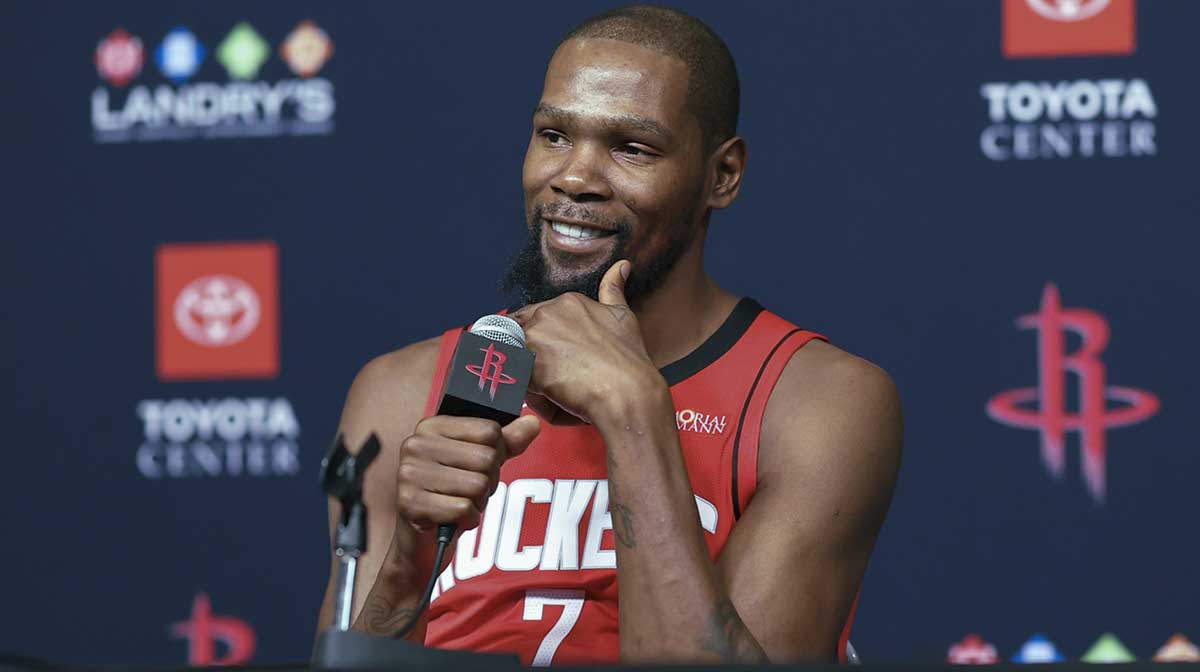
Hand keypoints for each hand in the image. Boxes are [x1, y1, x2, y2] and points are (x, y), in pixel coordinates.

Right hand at [395, 414, 540, 531]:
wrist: (422, 539)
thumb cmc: (450, 494)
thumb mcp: (479, 462)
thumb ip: (506, 442)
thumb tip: (532, 423)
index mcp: (431, 426)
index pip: (489, 430)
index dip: (496, 453)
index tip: (478, 465)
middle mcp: (416, 445)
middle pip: (486, 458)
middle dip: (488, 481)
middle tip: (468, 490)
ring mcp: (410, 474)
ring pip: (477, 485)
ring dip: (478, 502)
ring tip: (458, 502)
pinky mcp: (410, 503)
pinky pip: (463, 508)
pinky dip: (467, 519)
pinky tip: (452, 518)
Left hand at [512, 260, 664, 424]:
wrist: (628, 393)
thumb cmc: (628, 361)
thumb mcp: (622, 316)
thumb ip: (614, 289)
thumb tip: (622, 265)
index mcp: (568, 301)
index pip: (537, 317)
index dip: (544, 341)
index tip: (560, 357)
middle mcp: (548, 312)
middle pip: (521, 334)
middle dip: (531, 354)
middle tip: (559, 374)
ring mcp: (536, 336)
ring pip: (517, 355)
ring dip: (529, 370)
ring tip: (558, 385)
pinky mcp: (527, 362)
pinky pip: (516, 376)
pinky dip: (529, 389)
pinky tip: (554, 393)